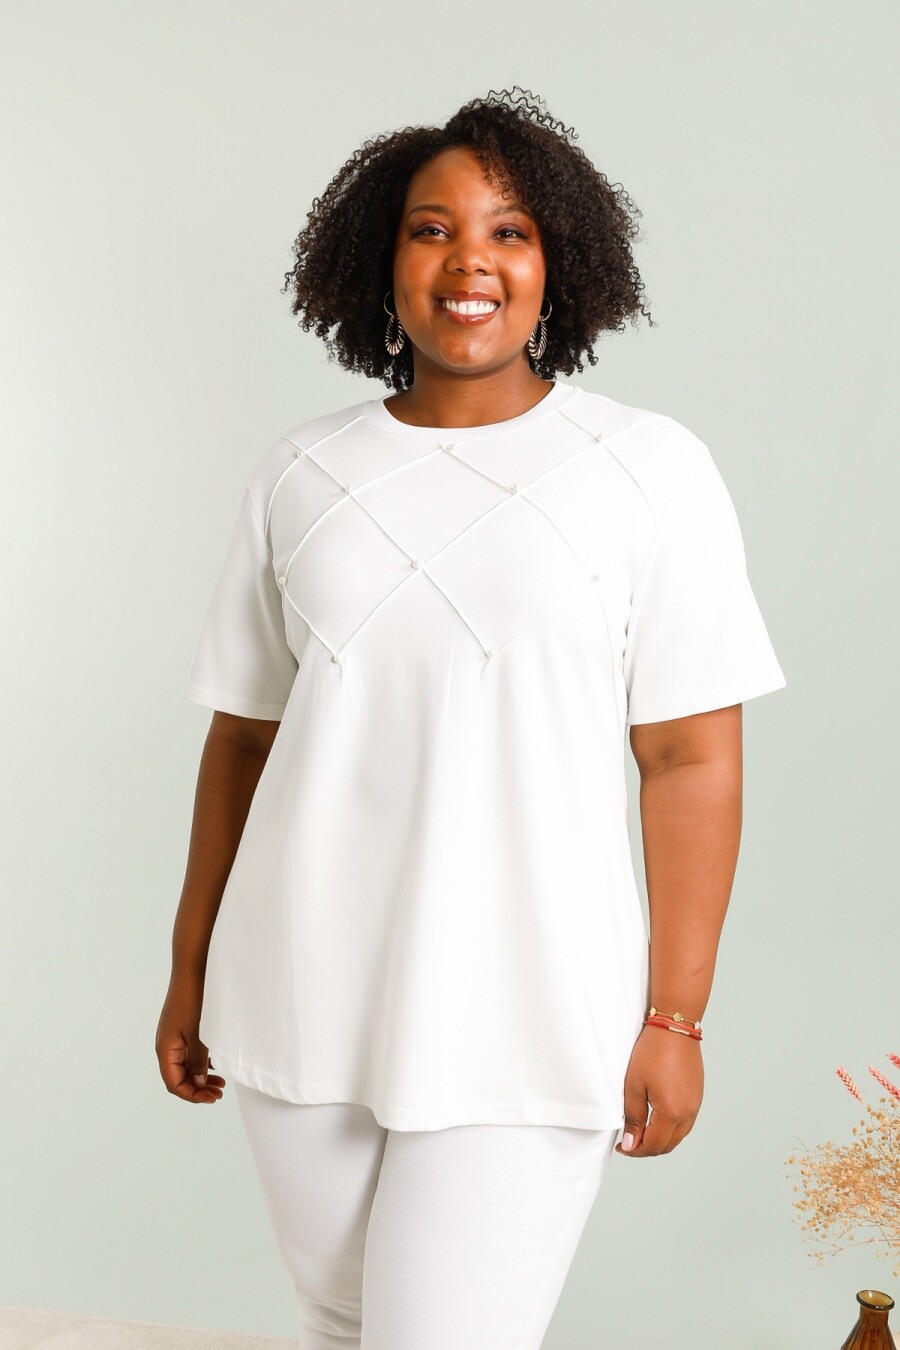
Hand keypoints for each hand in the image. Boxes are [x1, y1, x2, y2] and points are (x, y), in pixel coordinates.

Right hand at [155, 974, 226, 1103]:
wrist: (193, 968)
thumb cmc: (194, 1000)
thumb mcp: (199, 1035)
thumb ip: (198, 1061)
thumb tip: (198, 1083)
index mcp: (165, 1049)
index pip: (174, 1084)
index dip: (192, 1095)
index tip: (213, 1098)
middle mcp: (167, 1045)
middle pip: (179, 1077)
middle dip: (198, 1088)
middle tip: (220, 1093)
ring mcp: (174, 1036)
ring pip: (185, 1066)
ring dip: (201, 1076)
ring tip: (221, 1081)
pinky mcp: (182, 1028)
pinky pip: (189, 1053)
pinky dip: (202, 1062)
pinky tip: (218, 1063)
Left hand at [615, 1026, 703, 1156]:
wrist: (674, 1026)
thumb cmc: (652, 1052)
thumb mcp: (634, 1086)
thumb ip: (633, 1118)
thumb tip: (631, 1144)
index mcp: (672, 1112)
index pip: (653, 1145)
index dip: (635, 1150)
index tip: (622, 1146)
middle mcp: (689, 1113)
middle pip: (668, 1145)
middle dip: (648, 1148)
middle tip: (629, 1140)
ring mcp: (696, 1104)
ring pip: (679, 1135)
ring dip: (661, 1139)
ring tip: (642, 1131)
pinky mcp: (698, 1095)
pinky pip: (686, 1122)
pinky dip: (672, 1127)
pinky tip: (658, 1119)